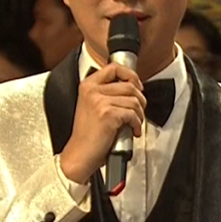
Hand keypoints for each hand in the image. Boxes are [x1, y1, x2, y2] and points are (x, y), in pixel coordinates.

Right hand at [60, 63, 144, 183]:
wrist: (80, 153)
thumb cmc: (87, 134)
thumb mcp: (92, 106)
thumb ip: (107, 93)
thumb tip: (132, 88)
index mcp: (87, 85)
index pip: (114, 68)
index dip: (131, 75)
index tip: (137, 85)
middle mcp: (92, 90)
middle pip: (129, 85)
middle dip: (140, 99)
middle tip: (139, 110)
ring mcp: (99, 101)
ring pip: (134, 100)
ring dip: (140, 114)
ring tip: (135, 123)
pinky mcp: (108, 114)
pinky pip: (133, 114)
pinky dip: (137, 124)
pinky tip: (133, 130)